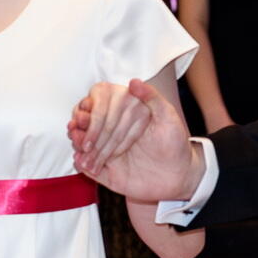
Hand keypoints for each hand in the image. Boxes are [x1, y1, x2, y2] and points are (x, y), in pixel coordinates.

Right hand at [68, 79, 202, 200]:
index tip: (87, 117)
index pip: (100, 108)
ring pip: (83, 144)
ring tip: (79, 147)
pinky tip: (80, 161)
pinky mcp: (106, 172)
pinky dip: (80, 163)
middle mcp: (112, 131)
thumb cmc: (175, 143)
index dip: (92, 114)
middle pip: (87, 126)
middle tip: (80, 135)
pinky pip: (87, 167)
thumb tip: (134, 82)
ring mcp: (106, 152)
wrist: (180, 175)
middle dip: (82, 130)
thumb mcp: (169, 118)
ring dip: (77, 144)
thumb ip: (152, 98)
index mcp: (123, 115)